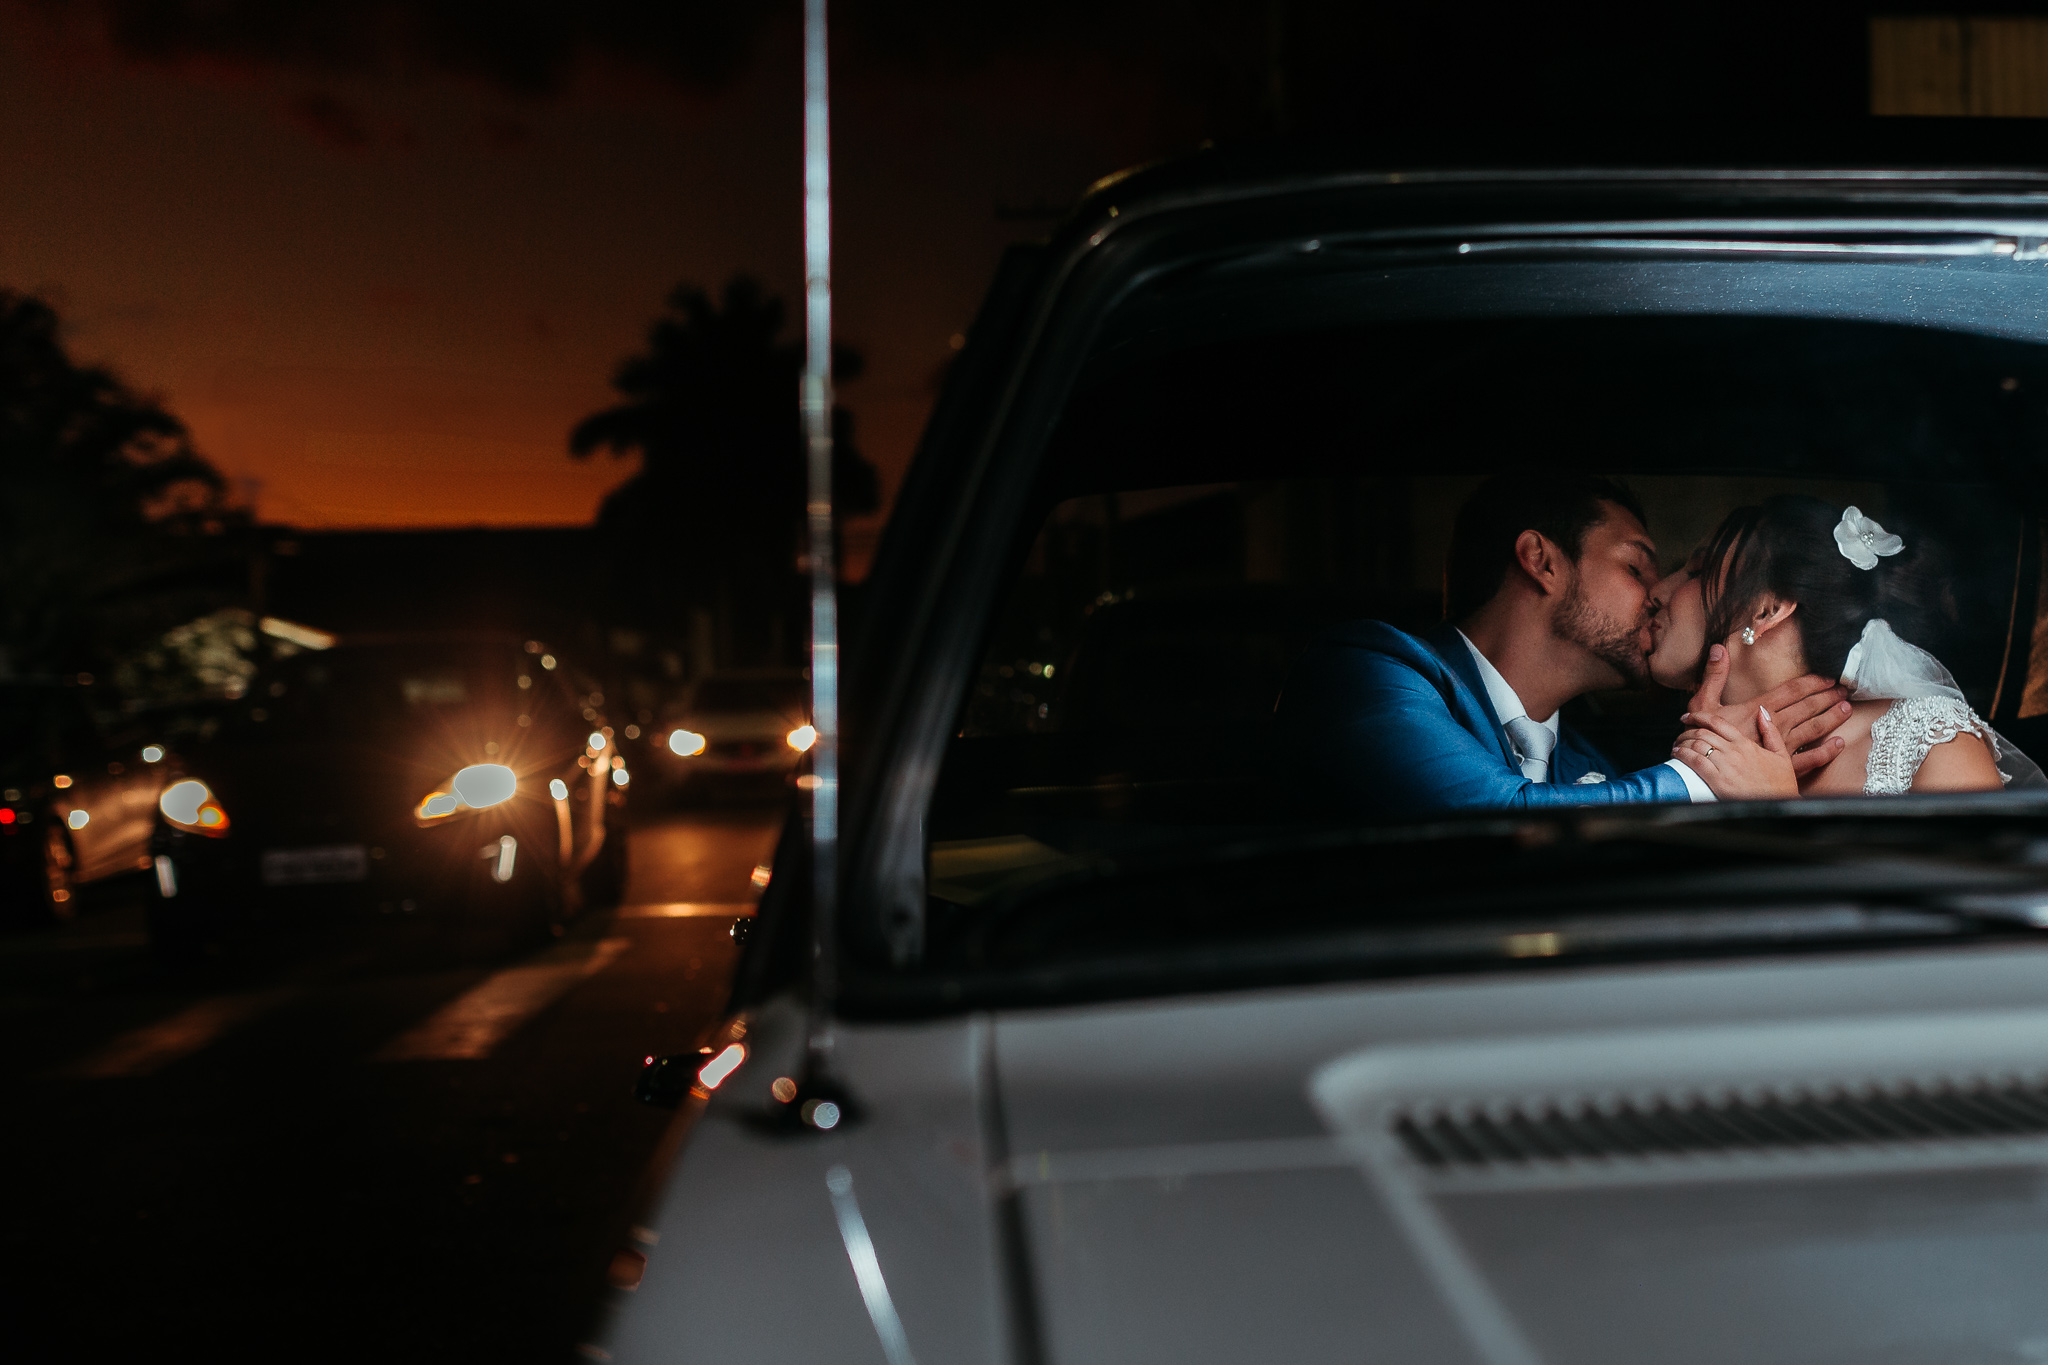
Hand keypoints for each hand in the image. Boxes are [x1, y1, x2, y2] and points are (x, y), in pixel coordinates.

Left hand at [1672, 706, 1800, 799]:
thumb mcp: (1781, 754)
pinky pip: (1695, 762)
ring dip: (1682, 742)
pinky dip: (1682, 755)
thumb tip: (1762, 712)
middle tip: (1679, 736)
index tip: (1688, 717)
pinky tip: (1676, 754)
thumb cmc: (1781, 783)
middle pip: (1703, 733)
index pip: (1717, 722)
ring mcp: (1725, 765)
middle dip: (1686, 731)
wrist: (1779, 804)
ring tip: (1676, 746)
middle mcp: (1734, 751)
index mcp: (1745, 744)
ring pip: (1696, 744)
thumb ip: (1771, 732)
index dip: (1698, 716)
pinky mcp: (1718, 780)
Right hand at [1685, 643, 1848, 776]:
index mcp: (1757, 709)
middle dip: (1827, 697)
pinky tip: (1838, 743)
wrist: (1700, 769)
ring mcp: (1779, 747)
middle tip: (1844, 690)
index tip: (1828, 677)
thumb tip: (1718, 648)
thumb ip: (1714, 675)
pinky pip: (1809, 759)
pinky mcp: (1781, 766)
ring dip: (1831, 718)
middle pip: (1807, 707)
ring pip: (1813, 729)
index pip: (1791, 690)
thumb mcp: (1702, 703)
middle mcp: (1773, 726)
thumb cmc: (1699, 736)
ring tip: (1846, 709)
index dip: (1812, 682)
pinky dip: (1826, 751)